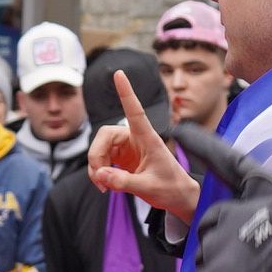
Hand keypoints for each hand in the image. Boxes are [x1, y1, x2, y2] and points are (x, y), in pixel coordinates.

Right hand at [88, 71, 199, 221]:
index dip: (126, 92)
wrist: (176, 197)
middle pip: (105, 135)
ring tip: (104, 186)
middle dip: (96, 155)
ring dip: (96, 167)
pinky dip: (99, 173)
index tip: (119, 73)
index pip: (135, 111)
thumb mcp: (147, 188)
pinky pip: (101, 160)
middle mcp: (135, 138)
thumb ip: (123, 182)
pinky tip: (106, 185)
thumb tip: (100, 175)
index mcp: (148, 138)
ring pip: (100, 148)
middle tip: (99, 178)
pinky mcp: (121, 158)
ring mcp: (127, 148)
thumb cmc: (169, 188)